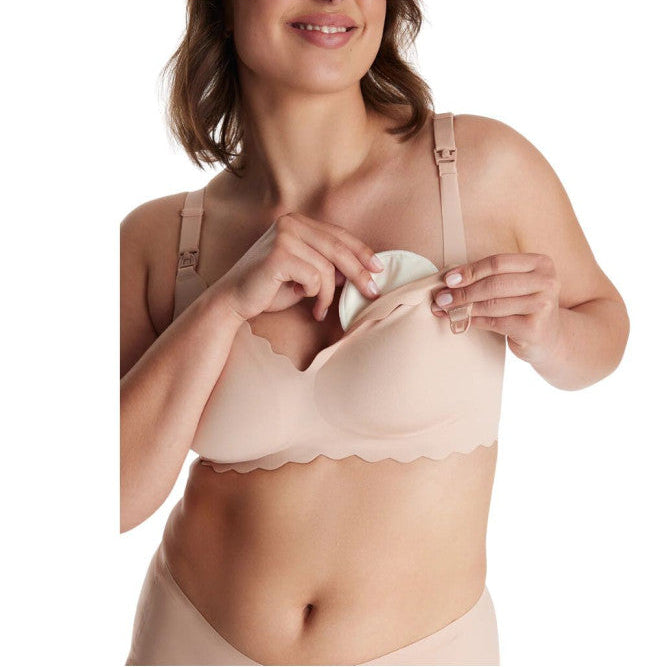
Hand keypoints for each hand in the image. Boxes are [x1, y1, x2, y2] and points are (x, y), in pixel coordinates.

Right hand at [216, 212, 384, 322]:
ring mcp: (284, 236)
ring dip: (328, 295)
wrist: (233, 300)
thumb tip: (360, 269)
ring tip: (320, 309)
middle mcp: (290, 223)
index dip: (361, 252)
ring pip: (328, 268)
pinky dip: (315, 295)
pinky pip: (315, 278)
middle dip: (359, 272)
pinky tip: (305, 303)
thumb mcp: (304, 273)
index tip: (379, 268)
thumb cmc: (269, 289)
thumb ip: (327, 265)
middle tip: (372, 292)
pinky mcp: (279, 255)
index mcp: (297, 222)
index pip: (338, 235)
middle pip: (338, 248)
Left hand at [431, 253, 562, 364]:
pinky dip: (475, 321)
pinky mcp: (534, 329)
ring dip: (465, 307)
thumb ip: (490, 278)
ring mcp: (543, 306)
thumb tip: (449, 280)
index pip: (498, 263)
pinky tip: (462, 321)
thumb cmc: (524, 306)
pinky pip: (495, 323)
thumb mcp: (515, 286)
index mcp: (540, 263)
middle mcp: (546, 282)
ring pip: (493, 304)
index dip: (470, 271)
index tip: (448, 279)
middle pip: (494, 284)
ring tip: (446, 309)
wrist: (550, 338)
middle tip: (441, 298)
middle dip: (464, 291)